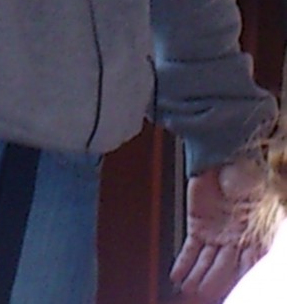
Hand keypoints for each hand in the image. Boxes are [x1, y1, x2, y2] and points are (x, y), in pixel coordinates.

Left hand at [170, 159, 264, 300]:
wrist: (228, 151)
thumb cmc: (250, 175)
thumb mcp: (264, 207)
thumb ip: (259, 236)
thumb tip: (254, 259)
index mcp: (256, 240)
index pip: (247, 270)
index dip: (238, 283)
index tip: (232, 294)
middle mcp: (236, 241)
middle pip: (223, 271)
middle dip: (212, 285)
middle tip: (201, 297)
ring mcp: (216, 235)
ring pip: (205, 265)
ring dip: (196, 280)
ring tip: (188, 291)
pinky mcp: (198, 226)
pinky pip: (190, 250)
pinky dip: (183, 264)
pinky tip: (177, 276)